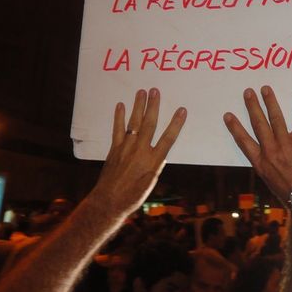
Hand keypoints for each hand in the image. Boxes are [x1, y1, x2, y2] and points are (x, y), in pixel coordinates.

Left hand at [94, 88, 185, 214]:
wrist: (110, 201)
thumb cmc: (134, 195)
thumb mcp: (151, 182)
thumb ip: (155, 164)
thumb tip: (159, 153)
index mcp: (153, 161)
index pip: (168, 138)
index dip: (176, 123)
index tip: (181, 110)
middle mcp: (140, 151)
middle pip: (149, 124)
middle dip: (153, 106)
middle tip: (155, 90)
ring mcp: (126, 148)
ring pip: (134, 123)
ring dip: (138, 106)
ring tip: (141, 92)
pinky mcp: (115, 149)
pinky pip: (117, 129)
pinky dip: (119, 117)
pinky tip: (120, 106)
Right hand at [223, 86, 291, 204]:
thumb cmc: (291, 196)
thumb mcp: (272, 183)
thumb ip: (269, 168)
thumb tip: (269, 162)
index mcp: (260, 163)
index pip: (243, 141)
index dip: (235, 127)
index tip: (228, 115)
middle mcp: (270, 151)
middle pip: (258, 124)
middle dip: (252, 106)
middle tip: (248, 92)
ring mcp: (286, 145)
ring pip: (276, 118)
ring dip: (270, 102)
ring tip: (266, 89)